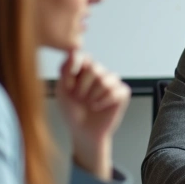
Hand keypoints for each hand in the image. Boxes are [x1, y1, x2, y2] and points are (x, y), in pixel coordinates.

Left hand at [56, 52, 130, 176]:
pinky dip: (105, 101)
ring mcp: (112, 82)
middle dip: (83, 86)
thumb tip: (72, 51)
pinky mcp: (122, 93)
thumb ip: (66, 69)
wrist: (83, 132)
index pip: (83, 56)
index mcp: (83, 69)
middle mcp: (98, 72)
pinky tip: (99, 107)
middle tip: (79, 97)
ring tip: (90, 104)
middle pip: (94, 68)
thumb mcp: (62, 89)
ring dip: (94, 96)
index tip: (69, 83)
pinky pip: (116, 91)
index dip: (75, 68)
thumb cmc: (71, 112)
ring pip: (106, 80)